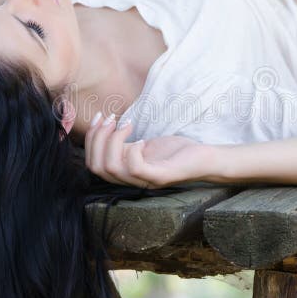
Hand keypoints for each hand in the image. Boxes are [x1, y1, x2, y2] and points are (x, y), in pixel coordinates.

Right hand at [84, 111, 215, 188]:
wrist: (206, 160)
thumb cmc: (176, 152)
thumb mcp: (143, 145)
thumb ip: (124, 143)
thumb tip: (104, 126)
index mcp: (125, 172)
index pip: (92, 164)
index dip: (90, 139)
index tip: (100, 116)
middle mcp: (131, 180)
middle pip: (96, 167)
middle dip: (97, 138)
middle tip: (111, 118)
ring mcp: (145, 181)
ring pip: (111, 168)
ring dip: (113, 141)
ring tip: (127, 124)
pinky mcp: (161, 177)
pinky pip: (135, 169)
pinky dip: (133, 151)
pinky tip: (143, 140)